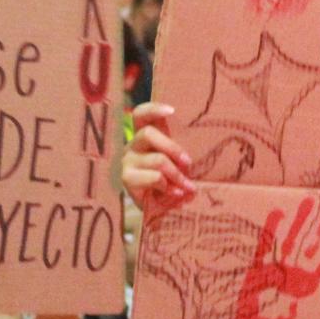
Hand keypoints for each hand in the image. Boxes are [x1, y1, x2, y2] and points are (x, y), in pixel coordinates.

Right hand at [124, 102, 195, 217]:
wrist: (156, 209)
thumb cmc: (170, 181)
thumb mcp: (177, 165)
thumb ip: (182, 157)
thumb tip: (192, 160)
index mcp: (145, 136)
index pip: (141, 115)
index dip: (153, 109)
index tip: (172, 111)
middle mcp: (132, 145)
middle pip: (148, 134)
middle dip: (172, 148)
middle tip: (188, 163)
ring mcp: (127, 161)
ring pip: (157, 159)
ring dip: (176, 174)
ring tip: (187, 186)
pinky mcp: (127, 178)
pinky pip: (155, 177)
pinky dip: (169, 186)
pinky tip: (175, 193)